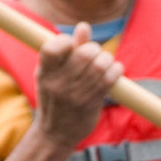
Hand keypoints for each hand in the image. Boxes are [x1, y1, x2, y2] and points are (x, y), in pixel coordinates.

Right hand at [35, 22, 123, 147]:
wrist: (55, 133)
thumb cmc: (54, 98)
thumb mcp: (53, 74)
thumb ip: (69, 49)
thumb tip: (84, 26)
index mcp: (44, 72)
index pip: (53, 47)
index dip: (66, 40)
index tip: (71, 44)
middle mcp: (58, 84)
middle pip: (84, 54)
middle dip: (94, 49)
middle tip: (95, 54)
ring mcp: (75, 95)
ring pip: (99, 66)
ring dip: (107, 59)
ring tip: (105, 62)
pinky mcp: (91, 103)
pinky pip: (109, 79)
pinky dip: (116, 69)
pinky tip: (114, 70)